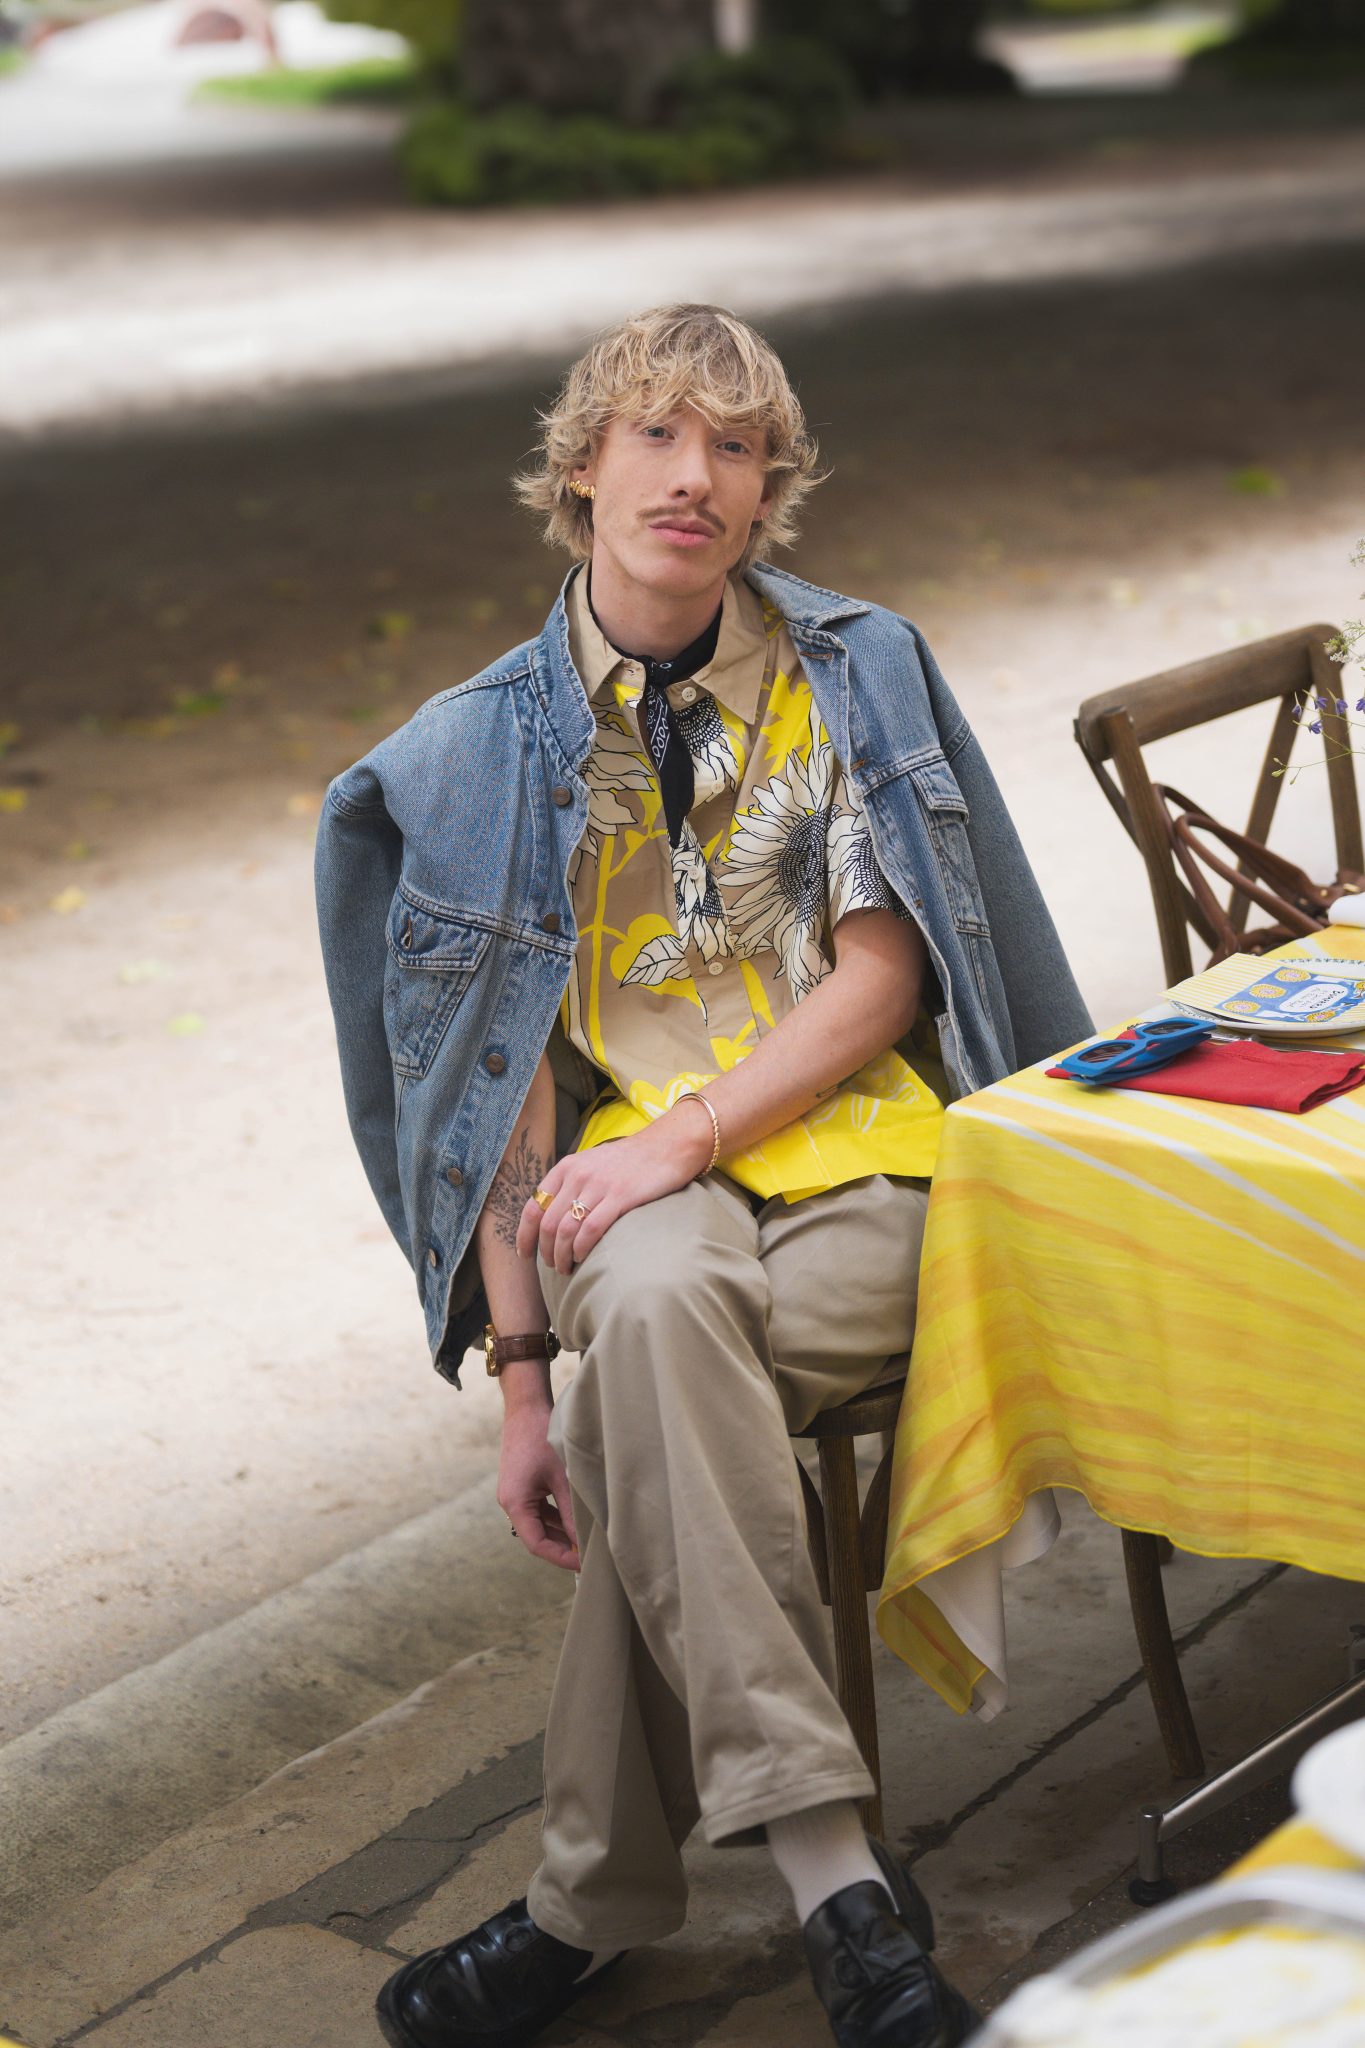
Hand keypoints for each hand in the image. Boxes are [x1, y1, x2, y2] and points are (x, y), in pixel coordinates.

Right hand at [498, 1395, 578, 1570]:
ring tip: (589, 1541)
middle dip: (563, 1547)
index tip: (584, 1564)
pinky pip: (540, 1510)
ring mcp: (516, 1494)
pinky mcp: (523, 1485)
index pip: (537, 1544)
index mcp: (515, 1503)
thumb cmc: (543, 1437)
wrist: (527, 1406)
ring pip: (540, 1524)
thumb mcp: (562, 1477)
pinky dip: (558, 1517)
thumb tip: (584, 1541)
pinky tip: (578, 1520)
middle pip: (537, 1536)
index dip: (561, 1557)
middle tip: (591, 1555)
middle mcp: (511, 1502)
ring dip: (562, 1533)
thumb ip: (571, 1511)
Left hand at [515, 1104, 713, 1273]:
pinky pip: (590, 1229)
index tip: (524, 1254)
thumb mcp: (592, 1164)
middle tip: (551, 1266)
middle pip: (547, 1223)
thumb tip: (554, 1216)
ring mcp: (598, 1186)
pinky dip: (581, 1248)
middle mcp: (577, 1175)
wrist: (667, 1147)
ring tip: (566, 1268)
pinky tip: (583, 1258)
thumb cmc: (630, 1161)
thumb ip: (572, 1184)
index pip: (533, 1206)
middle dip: (545, 1251)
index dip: (524, 1234)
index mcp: (566, 1167)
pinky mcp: (620, 1197)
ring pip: (565, 1230)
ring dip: (561, 1255)